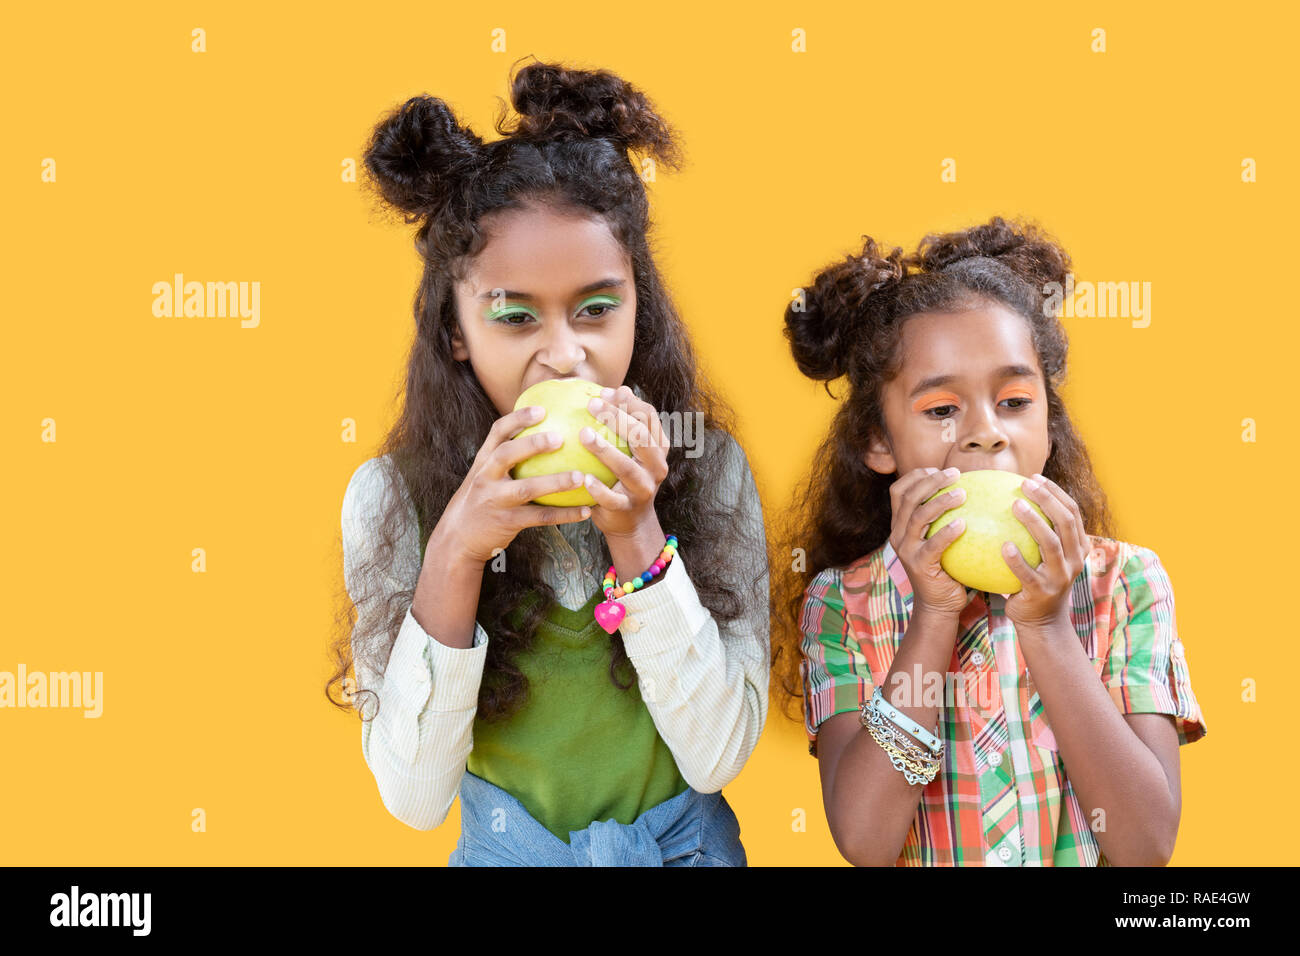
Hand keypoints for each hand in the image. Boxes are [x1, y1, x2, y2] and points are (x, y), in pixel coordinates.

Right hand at [433, 405, 593, 566]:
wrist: (459, 537)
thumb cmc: (483, 499)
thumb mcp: (485, 474)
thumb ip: (505, 456)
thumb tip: (543, 429)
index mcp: (483, 461)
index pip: (497, 432)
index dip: (518, 418)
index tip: (542, 409)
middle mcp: (486, 477)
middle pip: (506, 455)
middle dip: (532, 444)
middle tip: (561, 437)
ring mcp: (496, 500)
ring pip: (527, 489)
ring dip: (556, 482)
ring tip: (581, 476)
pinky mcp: (507, 522)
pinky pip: (540, 517)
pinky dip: (564, 514)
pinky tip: (586, 511)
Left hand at [578, 385, 670, 538]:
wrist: (630, 522)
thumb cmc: (623, 477)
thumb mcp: (630, 450)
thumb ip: (626, 423)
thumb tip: (617, 388)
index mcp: (658, 447)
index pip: (649, 417)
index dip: (629, 402)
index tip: (604, 392)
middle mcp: (656, 466)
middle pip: (641, 437)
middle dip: (618, 419)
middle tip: (592, 405)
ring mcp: (644, 488)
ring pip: (627, 467)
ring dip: (605, 450)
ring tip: (584, 435)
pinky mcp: (628, 508)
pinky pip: (613, 499)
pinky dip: (599, 489)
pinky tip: (584, 478)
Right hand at [888, 466, 969, 616]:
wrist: (938, 604)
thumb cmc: (947, 568)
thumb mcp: (940, 540)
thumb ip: (945, 518)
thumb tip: (974, 489)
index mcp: (900, 525)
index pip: (898, 491)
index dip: (916, 475)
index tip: (939, 470)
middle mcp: (898, 535)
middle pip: (908, 498)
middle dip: (931, 481)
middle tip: (956, 474)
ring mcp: (906, 550)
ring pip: (917, 517)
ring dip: (940, 501)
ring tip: (962, 494)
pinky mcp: (919, 566)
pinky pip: (932, 545)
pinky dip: (947, 532)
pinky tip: (963, 524)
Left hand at [1003, 473, 1089, 628]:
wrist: (1042, 622)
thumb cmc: (1037, 580)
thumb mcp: (1045, 556)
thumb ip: (1038, 532)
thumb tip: (1011, 497)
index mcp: (1078, 547)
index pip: (1072, 512)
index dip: (1056, 493)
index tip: (1034, 478)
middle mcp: (1074, 560)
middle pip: (1066, 522)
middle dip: (1048, 499)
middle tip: (1025, 485)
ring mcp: (1060, 577)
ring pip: (1051, 544)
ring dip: (1034, 522)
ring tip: (1015, 505)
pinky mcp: (1042, 592)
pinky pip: (1027, 574)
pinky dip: (1016, 559)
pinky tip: (1002, 545)